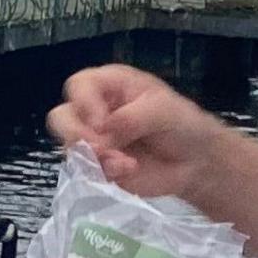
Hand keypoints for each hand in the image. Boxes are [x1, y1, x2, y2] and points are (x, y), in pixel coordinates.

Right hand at [49, 65, 235, 204]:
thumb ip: (131, 117)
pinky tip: (129, 170)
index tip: (101, 123)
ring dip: (93, 157)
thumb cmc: (183, 124)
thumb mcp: (164, 110)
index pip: (79, 85)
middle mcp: (95, 110)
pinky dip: (104, 172)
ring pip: (68, 147)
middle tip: (100, 148)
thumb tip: (103, 130)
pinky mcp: (98, 166)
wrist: (196, 161)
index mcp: (109, 85)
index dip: (84, 103)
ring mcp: (94, 140)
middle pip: (61, 117)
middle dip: (76, 134)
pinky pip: (85, 170)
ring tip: (124, 163)